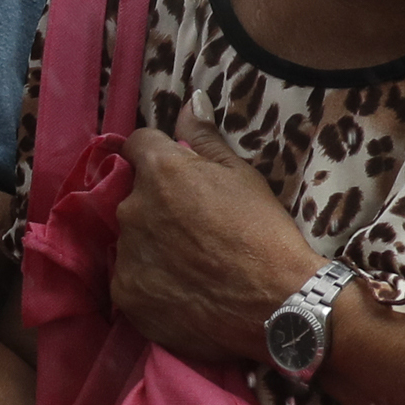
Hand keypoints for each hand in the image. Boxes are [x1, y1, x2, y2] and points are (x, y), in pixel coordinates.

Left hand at [111, 103, 322, 367]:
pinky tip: (181, 291)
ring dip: (151, 243)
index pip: (138, 145)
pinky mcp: (127, 295)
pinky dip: (150, 282)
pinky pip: (131, 279)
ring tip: (190, 264)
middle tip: (193, 227)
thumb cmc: (264, 232)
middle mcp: (132, 209)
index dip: (158, 154)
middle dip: (156, 204)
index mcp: (160, 172)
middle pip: (134, 196)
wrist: (278, 304)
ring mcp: (126, 255)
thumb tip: (190, 100)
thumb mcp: (242, 175)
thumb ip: (206, 137)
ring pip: (132, 239)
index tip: (179, 174)